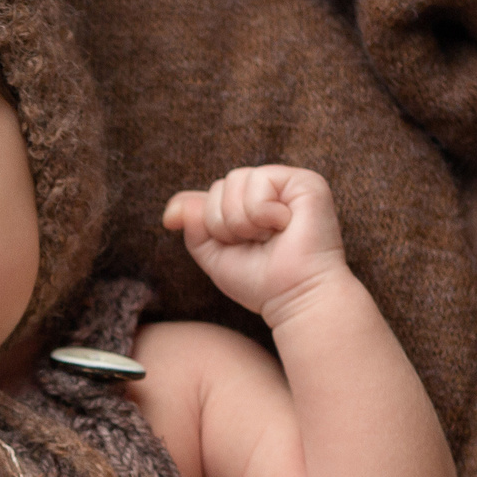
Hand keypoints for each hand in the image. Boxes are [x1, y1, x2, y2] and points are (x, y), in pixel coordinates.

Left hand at [162, 165, 347, 328]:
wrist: (295, 297)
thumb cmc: (261, 282)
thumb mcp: (214, 256)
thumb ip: (193, 227)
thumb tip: (172, 210)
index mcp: (249, 203)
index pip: (209, 195)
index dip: (209, 222)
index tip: (233, 246)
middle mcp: (268, 189)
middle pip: (219, 186)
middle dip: (225, 224)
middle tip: (256, 243)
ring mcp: (286, 183)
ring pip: (235, 180)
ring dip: (243, 220)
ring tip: (268, 236)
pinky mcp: (305, 181)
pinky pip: (259, 180)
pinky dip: (262, 212)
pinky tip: (283, 226)